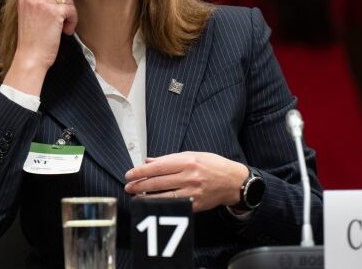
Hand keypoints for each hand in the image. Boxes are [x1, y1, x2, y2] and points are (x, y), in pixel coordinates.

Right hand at [3, 0, 77, 94]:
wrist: (30, 57)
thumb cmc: (32, 41)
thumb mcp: (29, 16)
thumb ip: (38, 2)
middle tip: (64, 15)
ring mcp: (42, 4)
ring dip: (70, 12)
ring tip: (63, 26)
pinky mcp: (54, 12)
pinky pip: (71, 9)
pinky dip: (73, 20)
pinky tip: (66, 31)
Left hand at [124, 152, 248, 212]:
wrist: (233, 181)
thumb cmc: (213, 166)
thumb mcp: (193, 155)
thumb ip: (170, 159)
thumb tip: (149, 161)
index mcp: (188, 161)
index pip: (159, 166)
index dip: (141, 171)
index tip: (130, 174)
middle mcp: (190, 176)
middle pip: (159, 181)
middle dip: (140, 184)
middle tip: (128, 186)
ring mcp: (193, 192)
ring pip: (164, 196)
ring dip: (147, 197)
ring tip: (135, 196)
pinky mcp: (196, 204)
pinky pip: (174, 205)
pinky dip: (161, 205)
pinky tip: (151, 204)